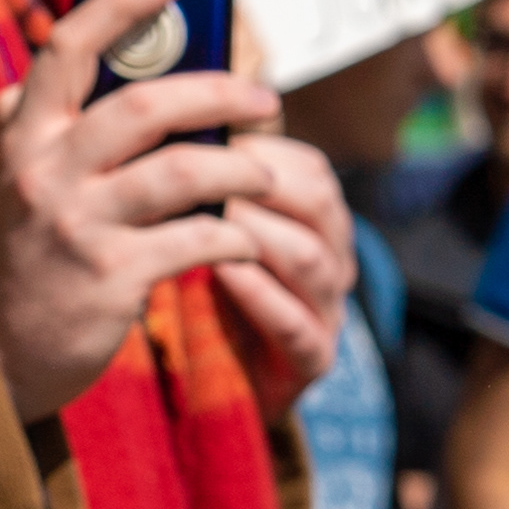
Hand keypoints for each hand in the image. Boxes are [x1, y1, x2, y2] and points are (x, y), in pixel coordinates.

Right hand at [0, 0, 288, 422]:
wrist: (0, 353)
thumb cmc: (22, 257)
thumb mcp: (9, 183)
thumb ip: (25, 129)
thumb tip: (28, 75)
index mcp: (26, 137)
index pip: (67, 46)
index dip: (121, 3)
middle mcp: (47, 173)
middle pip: (146, 105)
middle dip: (218, 93)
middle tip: (265, 98)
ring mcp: (79, 226)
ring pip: (182, 172)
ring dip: (239, 170)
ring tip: (265, 175)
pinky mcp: (112, 278)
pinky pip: (193, 240)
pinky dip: (230, 236)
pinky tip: (244, 239)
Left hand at [209, 133, 355, 414]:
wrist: (218, 387)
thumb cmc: (211, 295)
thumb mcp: (212, 234)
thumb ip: (207, 187)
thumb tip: (175, 122)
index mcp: (319, 223)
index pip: (310, 169)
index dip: (264, 150)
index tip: (210, 138)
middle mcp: (334, 261)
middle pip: (320, 204)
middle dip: (264, 184)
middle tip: (204, 173)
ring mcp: (328, 311)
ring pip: (312, 259)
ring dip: (259, 234)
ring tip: (210, 218)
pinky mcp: (312, 360)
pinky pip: (295, 324)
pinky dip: (261, 295)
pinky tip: (224, 272)